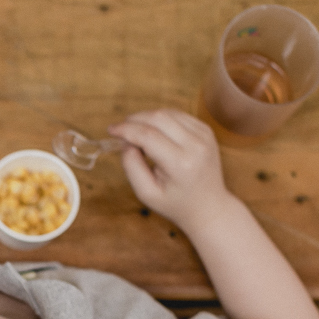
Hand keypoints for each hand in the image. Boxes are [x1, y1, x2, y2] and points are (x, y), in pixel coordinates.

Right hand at [108, 109, 232, 232]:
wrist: (208, 205)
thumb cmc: (174, 203)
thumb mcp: (146, 193)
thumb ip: (132, 166)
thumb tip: (126, 141)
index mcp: (180, 164)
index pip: (148, 136)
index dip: (125, 129)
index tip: (111, 130)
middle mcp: (195, 145)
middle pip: (158, 118)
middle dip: (134, 119)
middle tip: (120, 129)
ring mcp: (204, 135)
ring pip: (168, 113)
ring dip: (147, 118)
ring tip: (136, 133)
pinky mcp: (206, 130)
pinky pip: (178, 116)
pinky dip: (161, 119)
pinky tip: (153, 131)